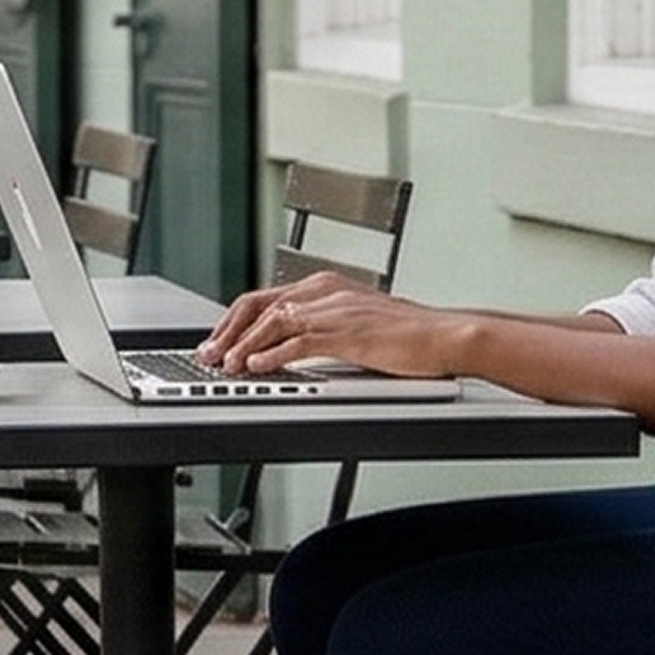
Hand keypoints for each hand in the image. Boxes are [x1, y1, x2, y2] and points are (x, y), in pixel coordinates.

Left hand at [195, 271, 472, 379]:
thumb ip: (322, 327)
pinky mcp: (349, 333)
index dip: (236, 321)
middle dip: (229, 332)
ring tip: (226, 365)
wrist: (446, 335)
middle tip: (208, 355)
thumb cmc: (409, 334)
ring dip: (244, 346)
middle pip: (261, 306)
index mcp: (326, 286)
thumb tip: (288, 345)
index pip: (266, 299)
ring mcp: (336, 311)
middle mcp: (326, 292)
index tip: (218, 341)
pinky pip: (300, 342)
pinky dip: (273, 356)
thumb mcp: (355, 322)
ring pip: (274, 323)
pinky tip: (258, 368)